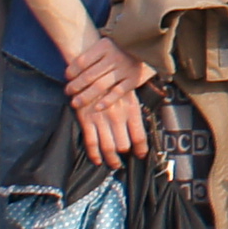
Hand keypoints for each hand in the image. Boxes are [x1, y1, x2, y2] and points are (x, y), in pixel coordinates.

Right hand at [67, 41, 146, 164]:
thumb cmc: (112, 77)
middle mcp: (118, 115)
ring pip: (108, 147)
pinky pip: (91, 142)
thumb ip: (132, 108)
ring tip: (112, 164)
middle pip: (123, 145)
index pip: (140, 135)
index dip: (141, 149)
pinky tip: (97, 160)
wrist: (90, 64)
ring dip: (110, 159)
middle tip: (121, 162)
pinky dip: (94, 154)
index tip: (140, 156)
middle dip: (123, 156)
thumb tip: (137, 128)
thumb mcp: (128, 90)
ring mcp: (102, 118)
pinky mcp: (86, 119)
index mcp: (131, 107)